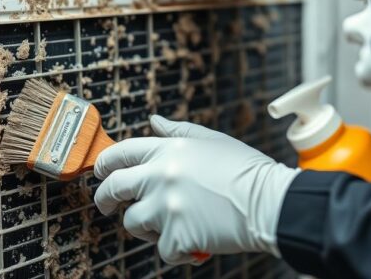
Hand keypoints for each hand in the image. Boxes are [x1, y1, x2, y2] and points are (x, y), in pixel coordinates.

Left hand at [94, 115, 299, 264]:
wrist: (270, 202)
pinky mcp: (176, 235)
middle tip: (107, 206)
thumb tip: (154, 121)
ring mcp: (166, 207)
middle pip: (113, 188)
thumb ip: (177, 131)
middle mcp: (161, 176)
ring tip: (169, 225)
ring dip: (146, 227)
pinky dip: (177, 250)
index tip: (101, 173)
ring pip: (133, 222)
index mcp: (168, 150)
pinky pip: (162, 249)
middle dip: (105, 199)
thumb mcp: (211, 140)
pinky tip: (194, 241)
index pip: (120, 153)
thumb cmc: (245, 170)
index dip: (104, 164)